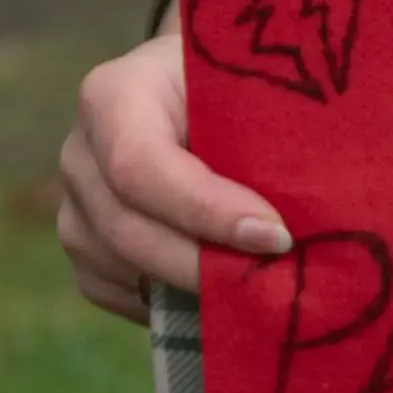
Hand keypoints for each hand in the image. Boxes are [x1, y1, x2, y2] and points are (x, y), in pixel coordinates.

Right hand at [57, 13, 290, 321]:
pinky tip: (219, 292)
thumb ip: (271, 134)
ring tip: (260, 287)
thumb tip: (318, 203)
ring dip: (195, 290)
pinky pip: (119, 295)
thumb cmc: (233, 89)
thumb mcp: (251, 90)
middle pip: (129, 231)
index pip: (140, 166)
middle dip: (208, 266)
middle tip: (280, 281)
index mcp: (114, 96)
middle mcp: (80, 153)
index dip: (207, 212)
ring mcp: (74, 205)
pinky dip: (171, 302)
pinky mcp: (86, 250)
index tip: (277, 237)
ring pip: (124, 270)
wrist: (194, 98)